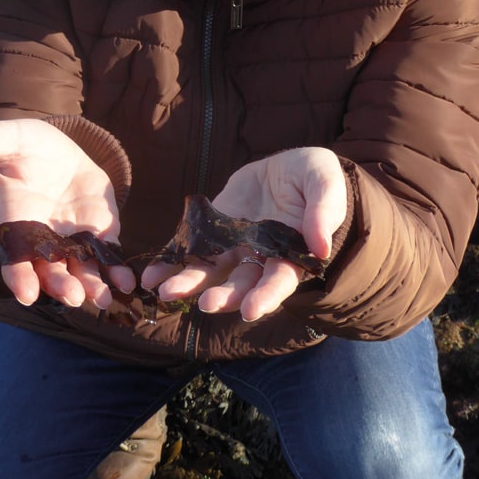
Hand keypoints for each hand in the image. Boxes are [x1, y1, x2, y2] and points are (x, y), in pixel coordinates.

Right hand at [0, 119, 135, 308]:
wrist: (55, 150)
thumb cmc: (22, 145)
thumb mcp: (3, 139)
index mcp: (14, 223)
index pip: (13, 257)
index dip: (18, 275)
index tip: (25, 293)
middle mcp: (41, 240)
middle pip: (48, 270)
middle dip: (59, 284)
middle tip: (73, 297)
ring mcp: (71, 238)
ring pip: (79, 269)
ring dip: (90, 286)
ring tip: (100, 300)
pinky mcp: (98, 232)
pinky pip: (107, 256)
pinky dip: (116, 271)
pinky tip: (128, 283)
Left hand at [141, 147, 346, 322]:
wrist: (289, 167)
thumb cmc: (316, 178)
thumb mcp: (326, 184)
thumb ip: (324, 212)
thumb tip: (320, 247)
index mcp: (292, 255)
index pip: (279, 281)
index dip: (266, 296)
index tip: (250, 310)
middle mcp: (260, 259)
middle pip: (241, 284)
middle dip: (223, 295)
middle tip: (205, 303)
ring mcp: (233, 246)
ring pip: (210, 271)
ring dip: (189, 284)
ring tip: (166, 291)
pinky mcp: (212, 230)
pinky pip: (189, 248)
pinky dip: (170, 262)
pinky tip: (151, 274)